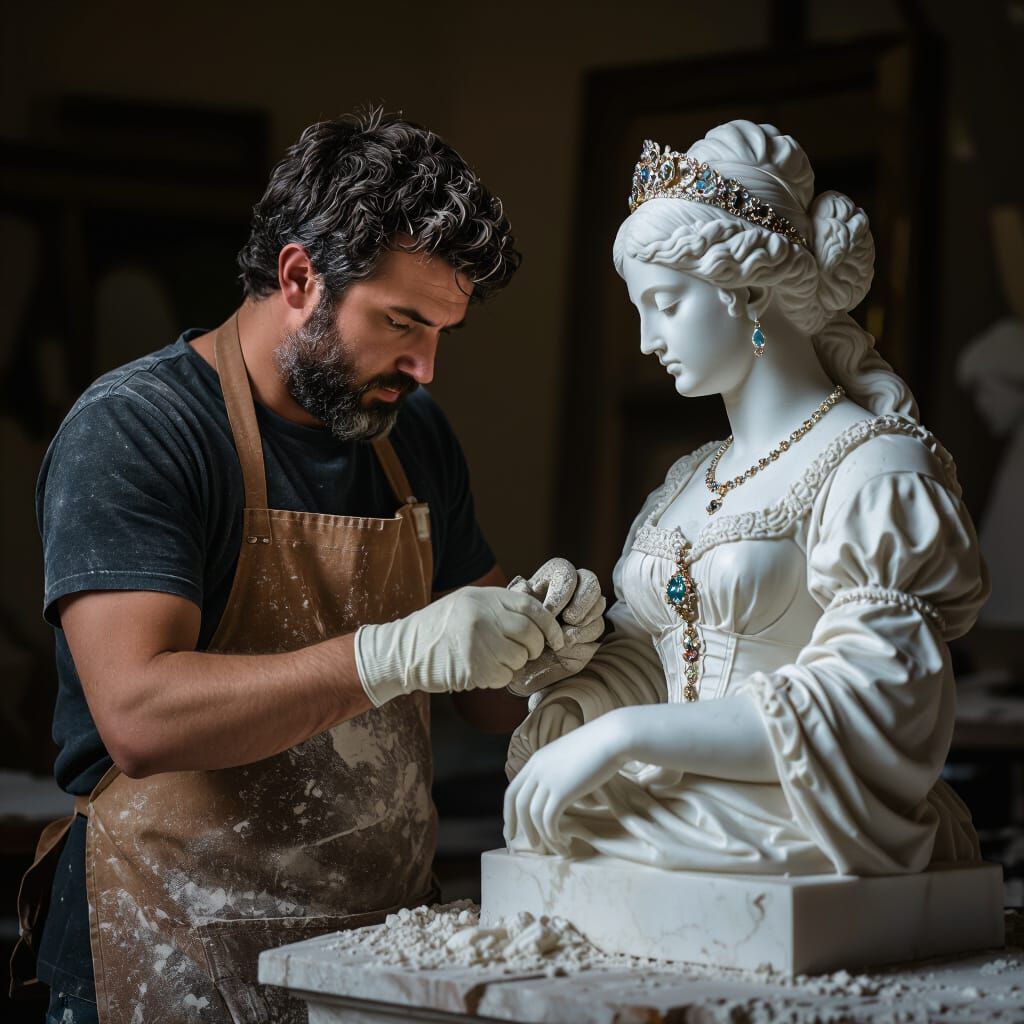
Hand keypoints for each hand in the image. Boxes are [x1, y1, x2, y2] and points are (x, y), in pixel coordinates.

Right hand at [355, 587, 563, 706]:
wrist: (402, 651)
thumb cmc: (438, 628)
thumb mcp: (467, 603)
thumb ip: (498, 606)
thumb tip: (538, 618)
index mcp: (483, 597)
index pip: (531, 607)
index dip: (549, 625)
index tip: (557, 639)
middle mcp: (482, 616)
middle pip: (529, 634)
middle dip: (534, 647)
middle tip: (525, 652)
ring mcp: (478, 642)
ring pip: (519, 658)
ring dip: (513, 664)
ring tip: (492, 659)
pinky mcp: (473, 668)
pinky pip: (504, 677)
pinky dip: (498, 677)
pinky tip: (481, 670)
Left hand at [503, 712, 626, 855]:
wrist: (612, 737)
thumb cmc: (598, 745)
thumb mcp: (569, 756)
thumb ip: (559, 772)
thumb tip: (561, 793)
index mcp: (536, 760)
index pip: (513, 791)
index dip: (509, 813)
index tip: (511, 831)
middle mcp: (537, 769)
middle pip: (518, 804)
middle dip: (521, 828)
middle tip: (532, 846)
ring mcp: (547, 779)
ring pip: (533, 815)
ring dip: (542, 836)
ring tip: (554, 849)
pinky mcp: (562, 791)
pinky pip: (549, 820)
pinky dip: (553, 834)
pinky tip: (563, 841)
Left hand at [505, 558, 605, 696]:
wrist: (515, 655)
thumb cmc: (514, 624)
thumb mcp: (513, 608)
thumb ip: (519, 595)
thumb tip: (525, 585)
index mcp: (555, 579)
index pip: (568, 572)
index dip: (562, 591)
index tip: (550, 609)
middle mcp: (575, 594)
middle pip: (592, 586)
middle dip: (583, 603)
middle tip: (569, 619)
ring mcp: (585, 618)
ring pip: (597, 617)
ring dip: (582, 630)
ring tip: (563, 640)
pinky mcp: (588, 642)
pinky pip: (594, 643)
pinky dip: (579, 648)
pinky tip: (563, 652)